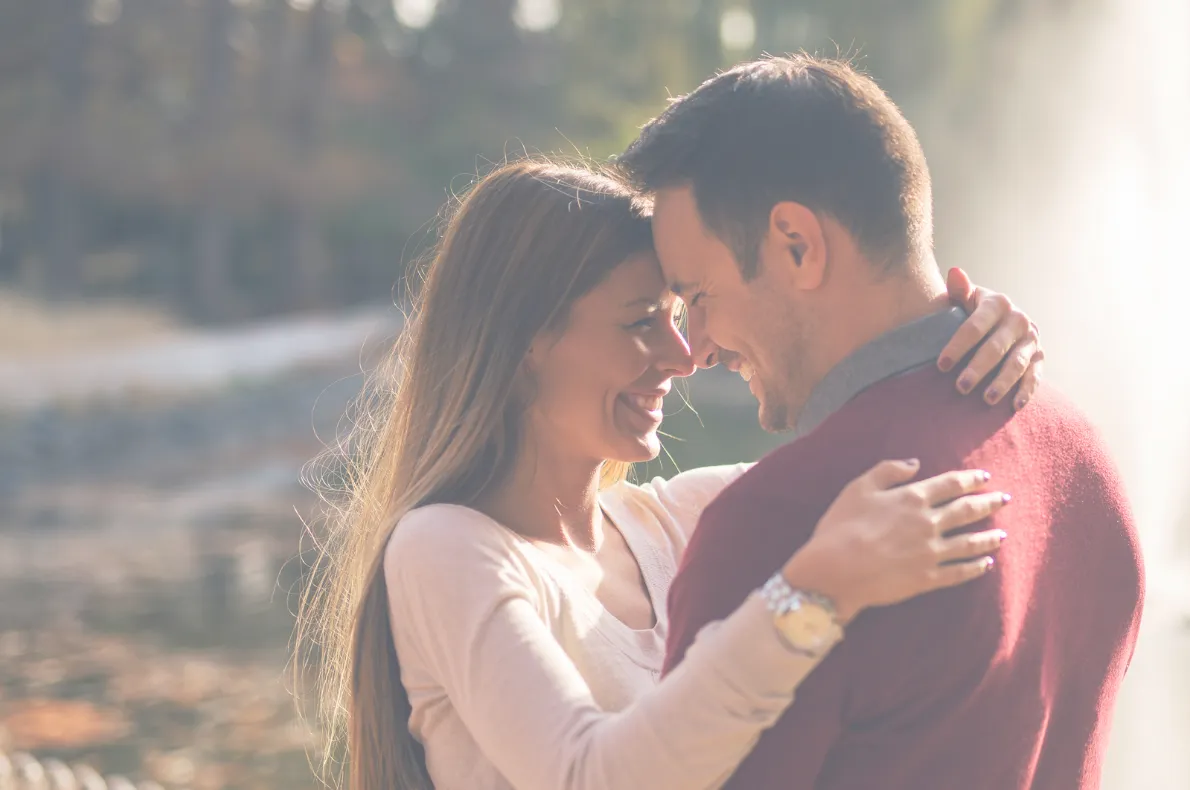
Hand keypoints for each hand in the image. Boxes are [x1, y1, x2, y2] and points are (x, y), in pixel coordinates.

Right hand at [782, 459, 1008, 622]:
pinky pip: (960, 572)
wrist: (835, 571)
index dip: (970, 479)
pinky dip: (976, 567)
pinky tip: (986, 564)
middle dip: (988, 503)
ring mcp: (931, 553)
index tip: (985, 477)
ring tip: (1002, 534)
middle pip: (967, 510)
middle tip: (1005, 499)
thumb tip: (915, 463)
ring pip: (970, 542)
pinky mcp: (927, 579)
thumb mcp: (858, 488)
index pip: (951, 484)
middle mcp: (929, 523)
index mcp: (913, 498)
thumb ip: (888, 470)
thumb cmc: (841, 526)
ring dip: (988, 537)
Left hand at [941, 267, 1043, 409]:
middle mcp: (1018, 320)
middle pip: (996, 348)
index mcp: (998, 304)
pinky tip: (1015, 406)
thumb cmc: (971, 310)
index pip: (975, 327)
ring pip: (1016, 364)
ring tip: (986, 399)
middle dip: (978, 368)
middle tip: (960, 388)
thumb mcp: (965, 298)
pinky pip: (1035, 376)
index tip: (941, 365)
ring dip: (1002, 383)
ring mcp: (1031, 339)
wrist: (999, 318)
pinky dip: (1026, 391)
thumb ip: (960, 290)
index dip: (958, 346)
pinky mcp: (1039, 357)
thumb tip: (954, 273)